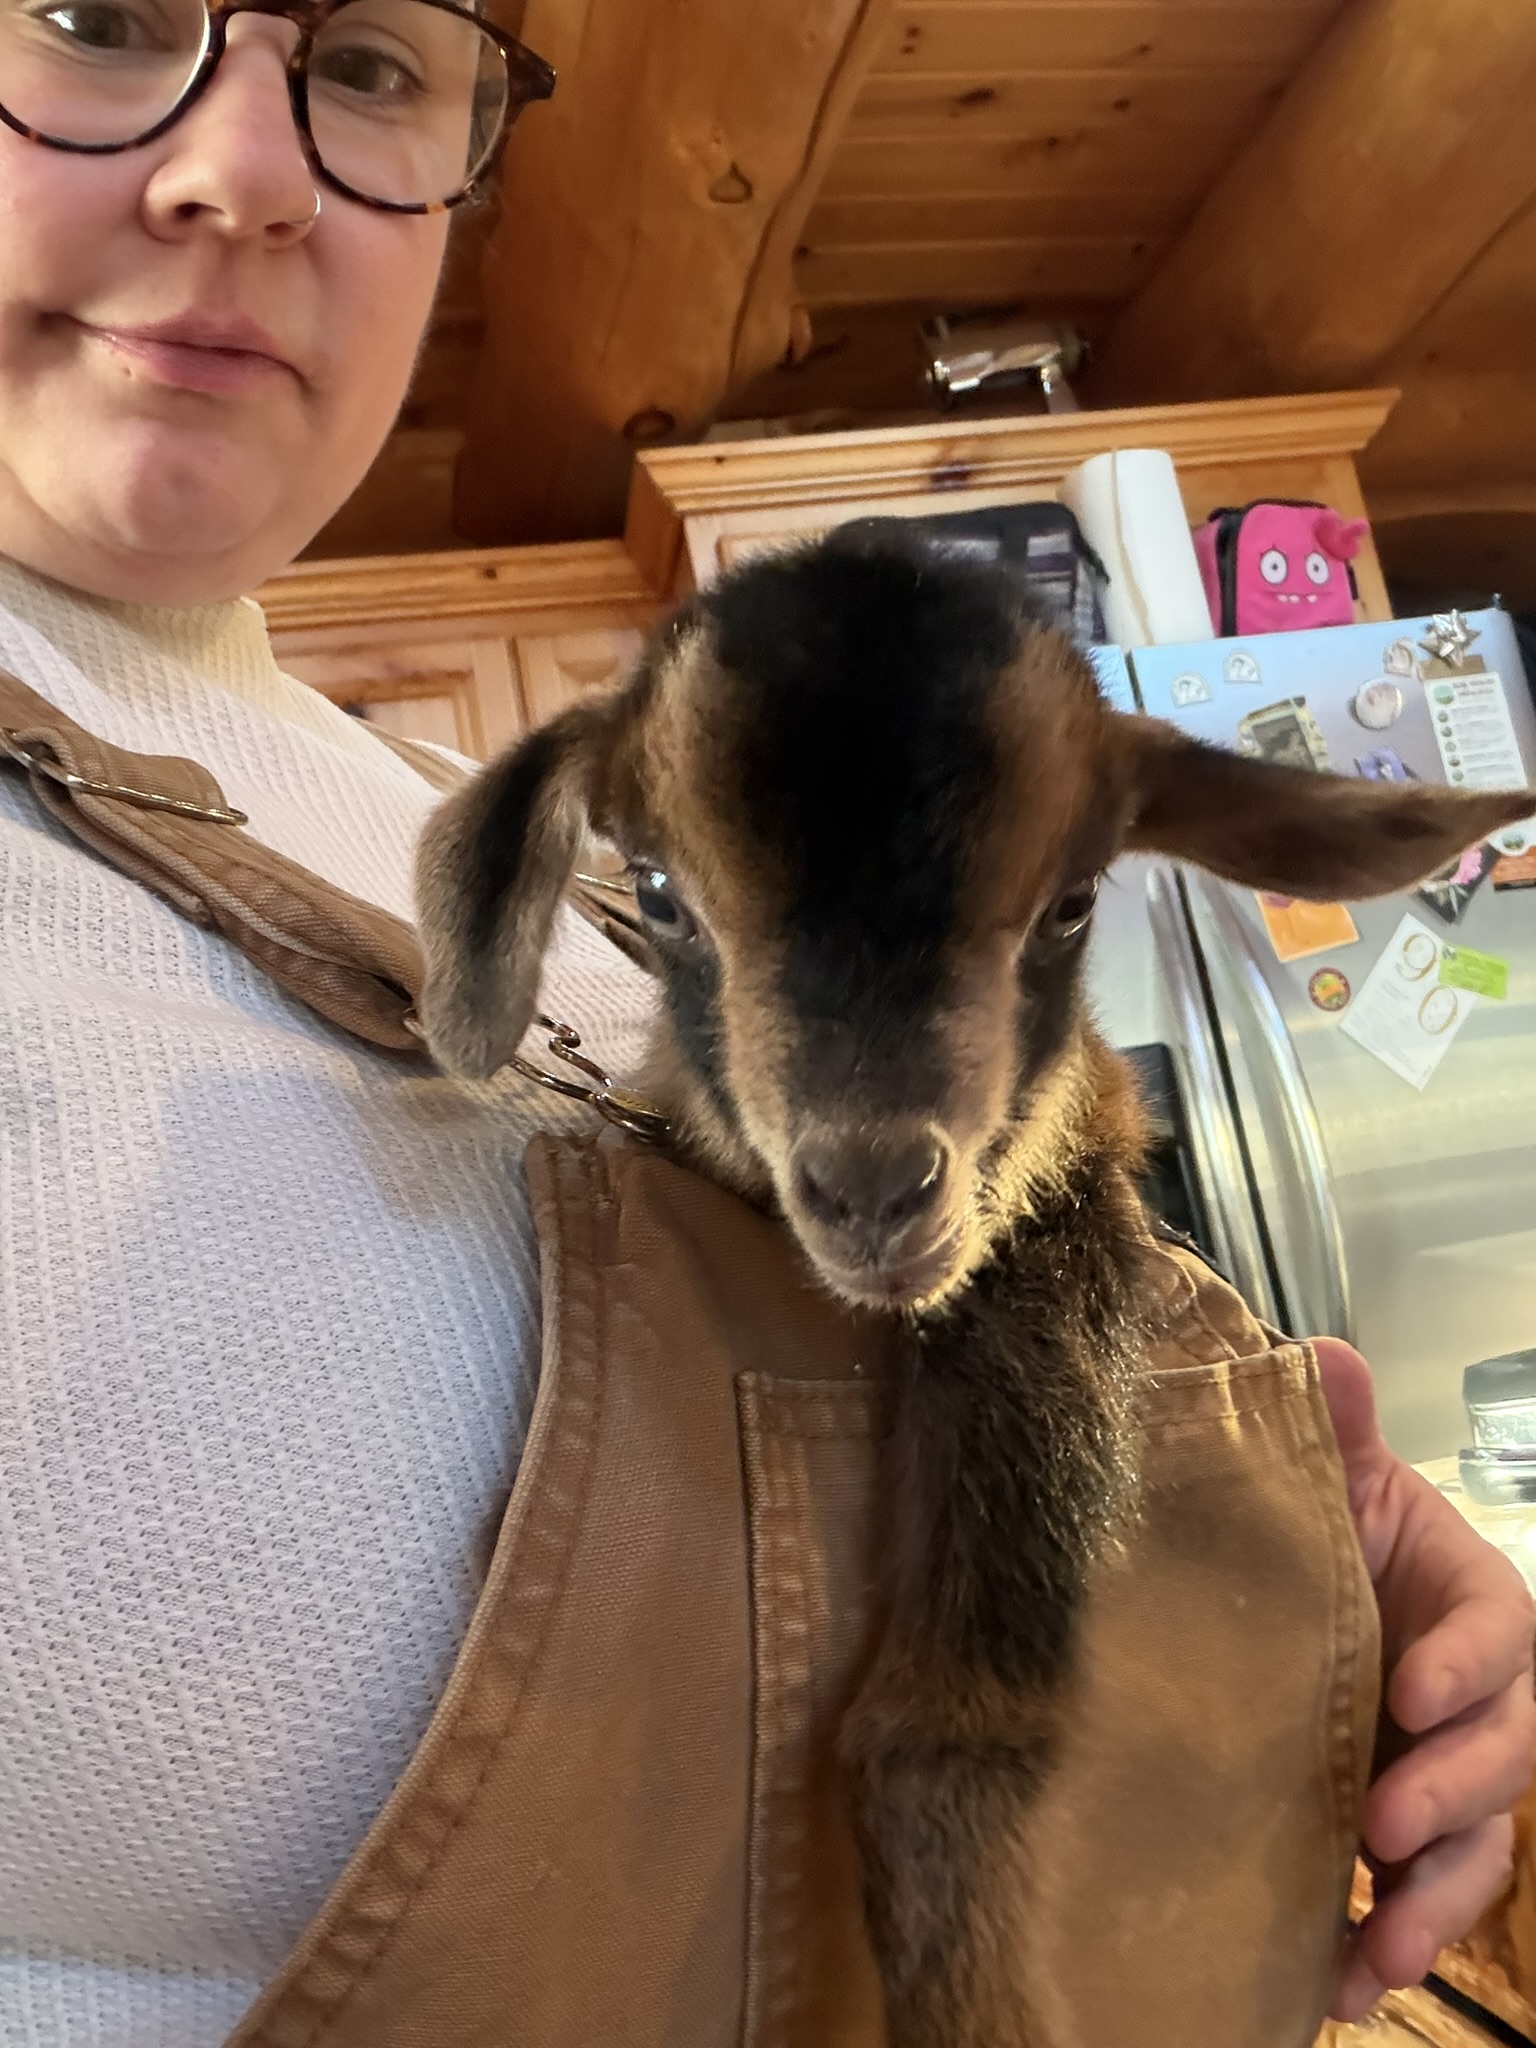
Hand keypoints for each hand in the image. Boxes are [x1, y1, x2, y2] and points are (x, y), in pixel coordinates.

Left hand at [1314, 1337, 1535, 2022]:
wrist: (1272, 1594)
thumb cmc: (1317, 1530)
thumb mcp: (1328, 1477)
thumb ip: (1334, 1428)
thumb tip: (1326, 1358)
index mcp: (1468, 1600)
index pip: (1503, 1629)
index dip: (1470, 1664)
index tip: (1411, 1692)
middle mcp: (1472, 1695)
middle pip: (1507, 1754)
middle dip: (1455, 1794)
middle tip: (1381, 1821)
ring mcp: (1442, 1771)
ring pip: (1477, 1845)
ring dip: (1434, 1900)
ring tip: (1379, 1948)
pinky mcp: (1397, 1833)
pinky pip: (1416, 1895)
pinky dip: (1384, 1940)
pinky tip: (1338, 1980)